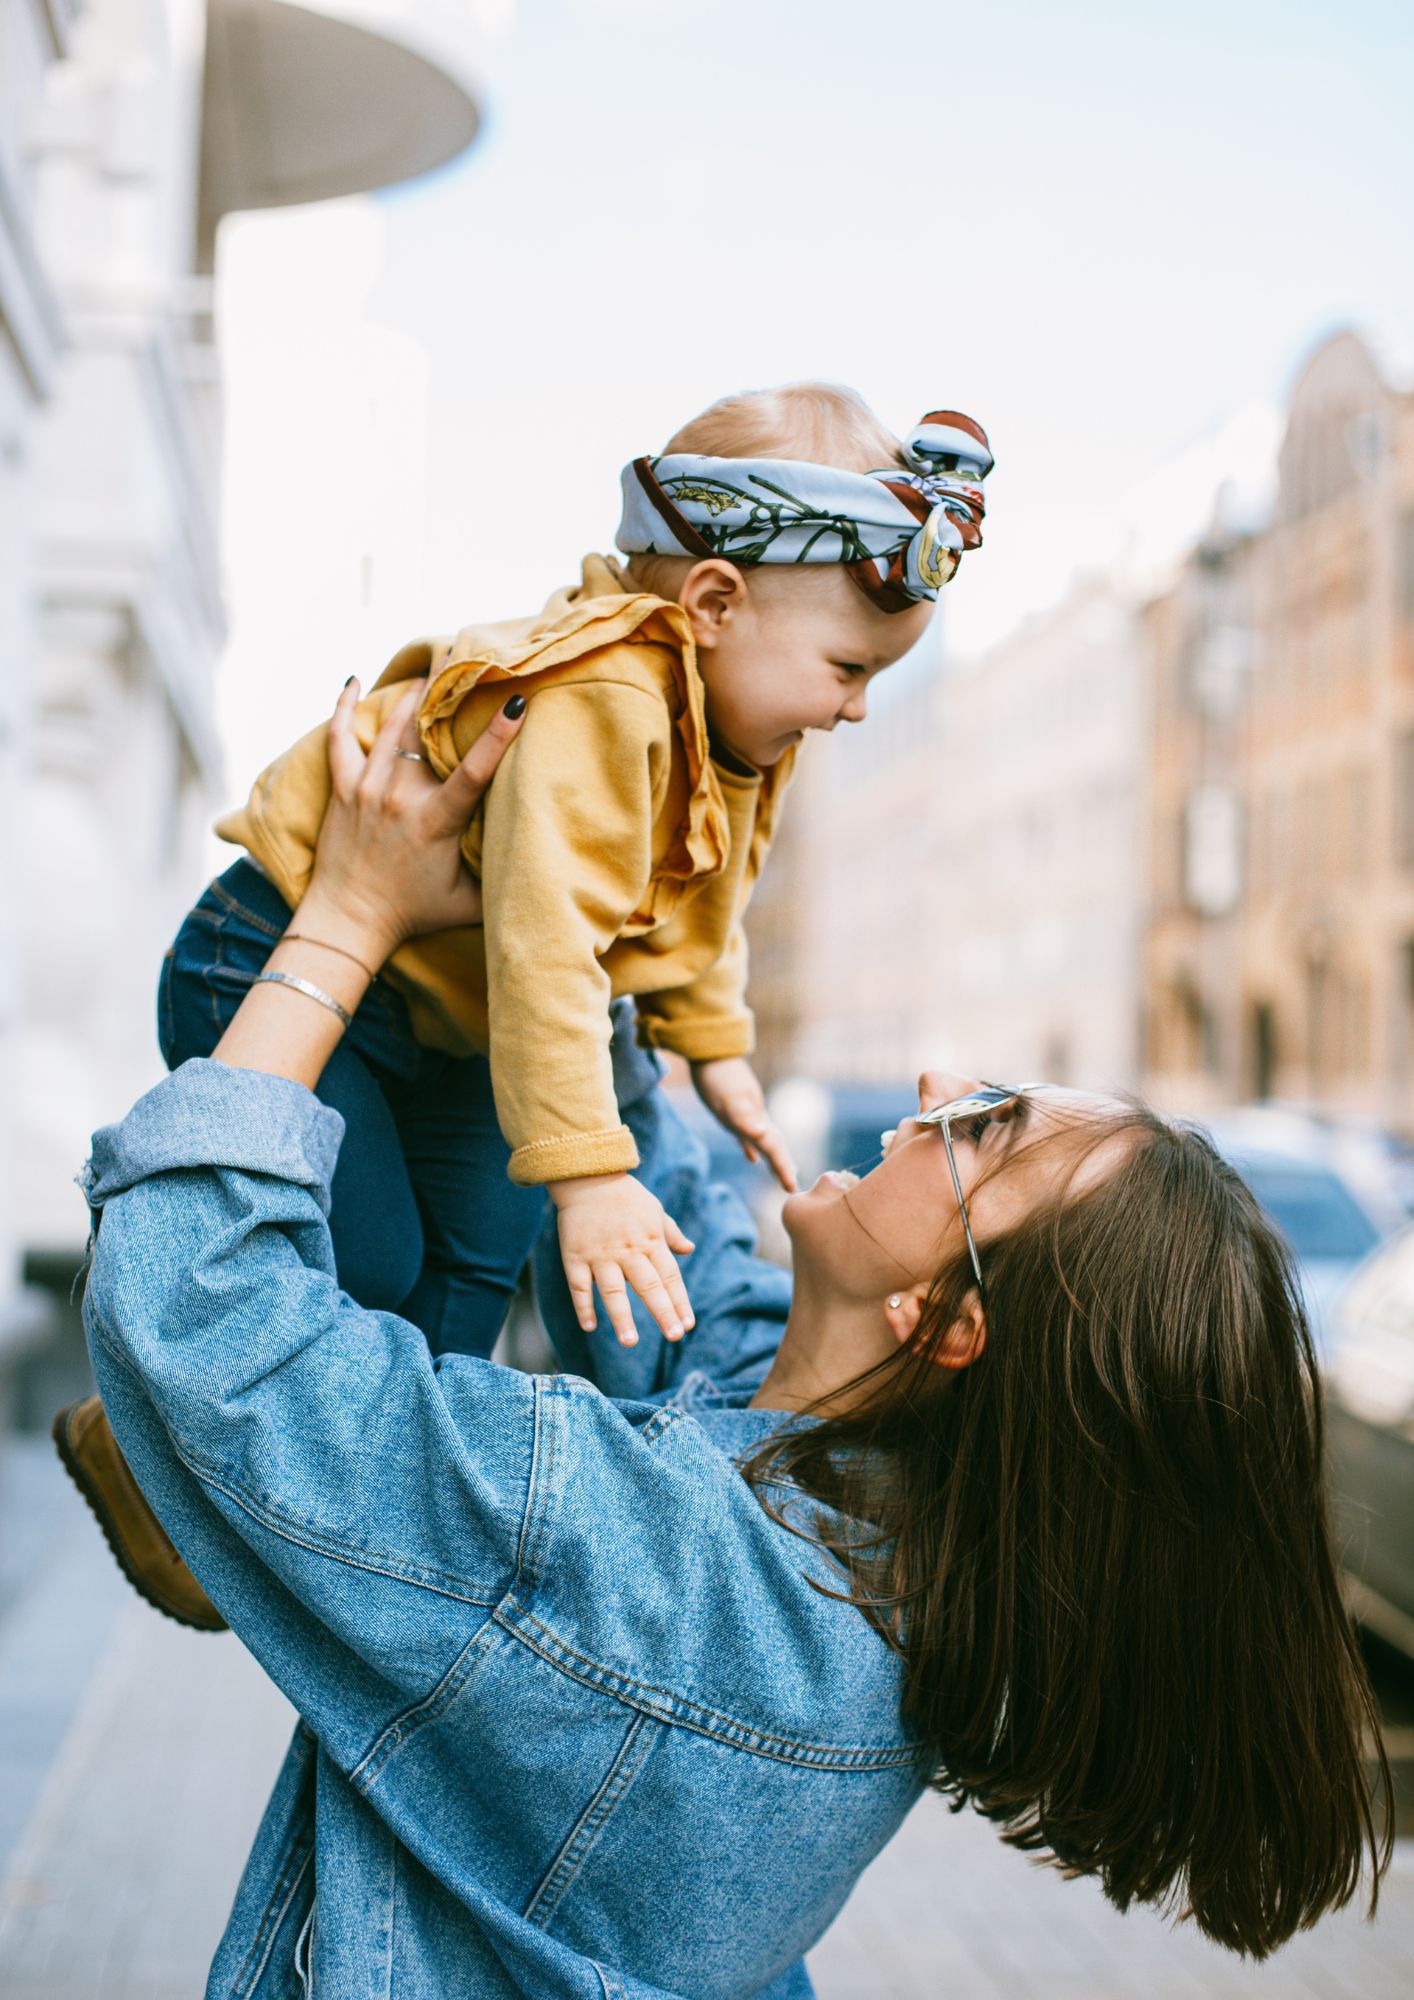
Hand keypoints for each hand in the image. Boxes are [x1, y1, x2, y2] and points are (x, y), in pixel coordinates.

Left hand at [297, 677, 526, 969]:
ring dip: (413, 695)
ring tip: (431, 669)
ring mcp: (367, 789)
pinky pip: (340, 739)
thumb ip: (502, 882)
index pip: (473, 770)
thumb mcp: (468, 904)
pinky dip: (344, 708)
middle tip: (467, 658)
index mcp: (435, 820)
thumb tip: (546, 870)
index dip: (497, 735)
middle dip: (449, 692)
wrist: (348, 921)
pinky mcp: (343, 789)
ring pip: (392, 727)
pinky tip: (352, 682)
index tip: (517, 701)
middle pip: (427, 732)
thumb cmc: (412, 913)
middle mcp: (400, 796)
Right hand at [549, 1172, 695, 1347]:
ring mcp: (600, 1255)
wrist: (588, 1176)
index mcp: (650, 1240)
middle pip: (648, 1285)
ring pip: (612, 1291)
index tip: (688, 1324)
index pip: (669, 1276)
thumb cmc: (626, 1196)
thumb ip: (671, 1233)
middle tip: (674, 1336)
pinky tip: (589, 1327)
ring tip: (630, 1342)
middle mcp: (628, 1250)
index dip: (679, 1301)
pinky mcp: (575, 1255)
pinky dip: (583, 1306)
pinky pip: (579, 1285)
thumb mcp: (654, 1210)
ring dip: (622, 1317)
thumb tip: (689, 1250)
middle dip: (662, 1312)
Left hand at [691, 1057, 797, 1191]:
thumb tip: (762, 1134)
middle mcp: (756, 1116)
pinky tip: (751, 1157)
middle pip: (774, 1144)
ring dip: (773, 1157)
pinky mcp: (734, 1108)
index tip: (791, 1187)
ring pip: (765, 1139)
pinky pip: (747, 1133)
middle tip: (791, 1187)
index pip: (774, 1147)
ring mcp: (747, 1111)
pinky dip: (751, 1146)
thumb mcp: (728, 1098)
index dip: (783, 1167)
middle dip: (783, 1166)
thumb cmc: (717, 1076)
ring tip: (781, 1173)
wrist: (711, 1050)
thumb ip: (745, 1117)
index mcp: (756, 1118)